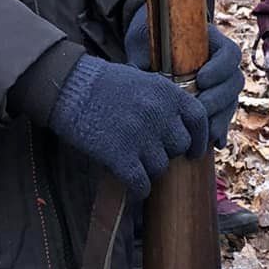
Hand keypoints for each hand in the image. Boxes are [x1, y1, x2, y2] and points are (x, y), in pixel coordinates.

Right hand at [48, 54, 207, 200]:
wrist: (69, 87)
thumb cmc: (102, 84)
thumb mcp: (141, 80)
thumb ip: (163, 102)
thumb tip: (181, 129)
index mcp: (167, 92)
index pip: (199, 120)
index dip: (199, 139)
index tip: (193, 151)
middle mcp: (159, 113)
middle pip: (179, 147)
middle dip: (167, 151)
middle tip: (149, 151)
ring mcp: (141, 135)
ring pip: (160, 167)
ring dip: (148, 169)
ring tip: (132, 161)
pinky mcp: (121, 155)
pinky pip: (141, 183)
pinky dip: (138, 188)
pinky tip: (130, 184)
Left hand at [125, 8, 242, 148]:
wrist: (148, 49)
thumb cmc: (149, 41)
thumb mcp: (146, 44)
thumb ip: (145, 58)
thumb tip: (138, 77)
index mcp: (210, 43)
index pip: (230, 53)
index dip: (221, 68)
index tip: (201, 78)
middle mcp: (221, 65)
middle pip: (235, 82)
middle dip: (219, 98)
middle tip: (200, 108)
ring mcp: (219, 86)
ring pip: (232, 103)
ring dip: (221, 118)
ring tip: (206, 133)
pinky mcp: (213, 105)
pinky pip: (223, 118)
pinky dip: (220, 131)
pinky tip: (216, 144)